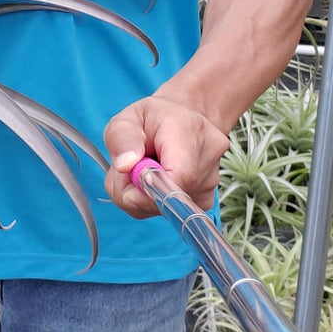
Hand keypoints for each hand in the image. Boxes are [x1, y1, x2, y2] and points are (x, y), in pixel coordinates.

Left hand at [103, 96, 229, 218]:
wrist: (181, 122)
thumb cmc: (150, 120)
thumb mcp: (126, 119)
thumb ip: (121, 139)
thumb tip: (125, 165)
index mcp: (190, 130)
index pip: (179, 176)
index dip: (148, 189)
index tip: (126, 179)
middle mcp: (208, 157)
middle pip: (171, 197)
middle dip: (137, 192)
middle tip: (128, 169)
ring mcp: (211, 181)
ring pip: (168, 208)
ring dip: (144, 197)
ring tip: (146, 169)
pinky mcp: (206, 199)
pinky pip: (171, 212)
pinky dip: (154, 202)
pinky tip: (157, 181)